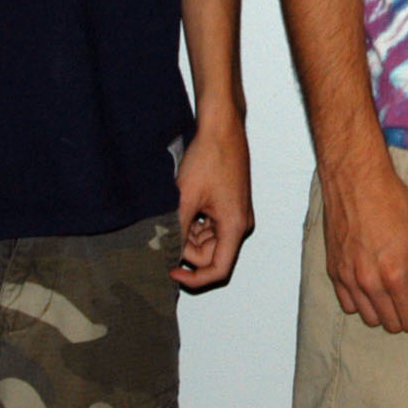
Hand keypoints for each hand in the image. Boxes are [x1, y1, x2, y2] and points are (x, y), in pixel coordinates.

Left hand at [174, 118, 253, 290]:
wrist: (221, 129)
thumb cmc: (209, 157)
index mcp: (235, 226)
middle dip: (188, 250)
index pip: (218, 270)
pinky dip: (195, 225)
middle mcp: (240, 224)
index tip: (171, 271)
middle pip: (212, 256)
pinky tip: (184, 208)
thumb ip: (178, 230)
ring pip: (210, 243)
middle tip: (167, 232)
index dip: (193, 278)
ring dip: (190, 236)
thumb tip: (166, 252)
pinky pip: (212, 228)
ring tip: (176, 213)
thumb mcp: (185, 198)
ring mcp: (236, 215)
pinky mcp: (229, 206)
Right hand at [320, 150, 407, 333]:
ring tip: (391, 283)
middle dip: (406, 312)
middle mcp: (369, 282)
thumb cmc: (393, 202)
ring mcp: (348, 279)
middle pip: (392, 325)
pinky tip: (371, 279)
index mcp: (395, 275)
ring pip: (370, 319)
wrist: (356, 179)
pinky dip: (363, 300)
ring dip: (384, 309)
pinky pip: (349, 305)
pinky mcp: (334, 272)